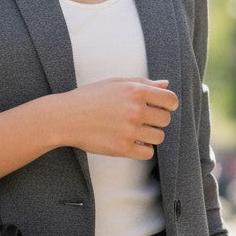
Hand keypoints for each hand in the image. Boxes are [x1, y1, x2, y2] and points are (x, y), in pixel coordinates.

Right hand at [57, 78, 177, 160]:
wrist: (64, 117)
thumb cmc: (89, 98)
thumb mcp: (115, 83)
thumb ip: (142, 83)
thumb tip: (166, 84)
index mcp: (135, 91)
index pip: (171, 100)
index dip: (168, 105)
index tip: (159, 108)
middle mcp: (135, 110)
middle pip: (165, 120)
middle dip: (156, 120)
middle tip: (140, 120)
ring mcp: (129, 130)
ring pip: (158, 137)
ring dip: (149, 136)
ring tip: (134, 131)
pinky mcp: (122, 148)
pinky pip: (148, 152)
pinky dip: (142, 149)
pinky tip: (130, 142)